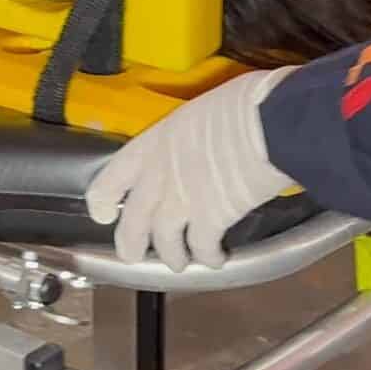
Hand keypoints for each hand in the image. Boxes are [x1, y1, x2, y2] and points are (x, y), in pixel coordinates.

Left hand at [86, 66, 299, 270]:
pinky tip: (216, 259)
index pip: (113, 175)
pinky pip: (202, 248)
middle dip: (131, 242)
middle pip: (134, 220)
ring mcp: (183, 199)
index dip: (103, 198)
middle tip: (131, 255)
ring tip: (179, 264)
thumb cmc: (244, 105)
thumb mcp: (201, 113)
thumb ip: (191, 138)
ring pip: (165, 242)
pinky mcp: (211, 219)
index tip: (102, 211)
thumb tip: (204, 147)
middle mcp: (160, 174)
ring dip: (173, 257)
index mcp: (154, 142)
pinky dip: (208, 257)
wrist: (268, 121)